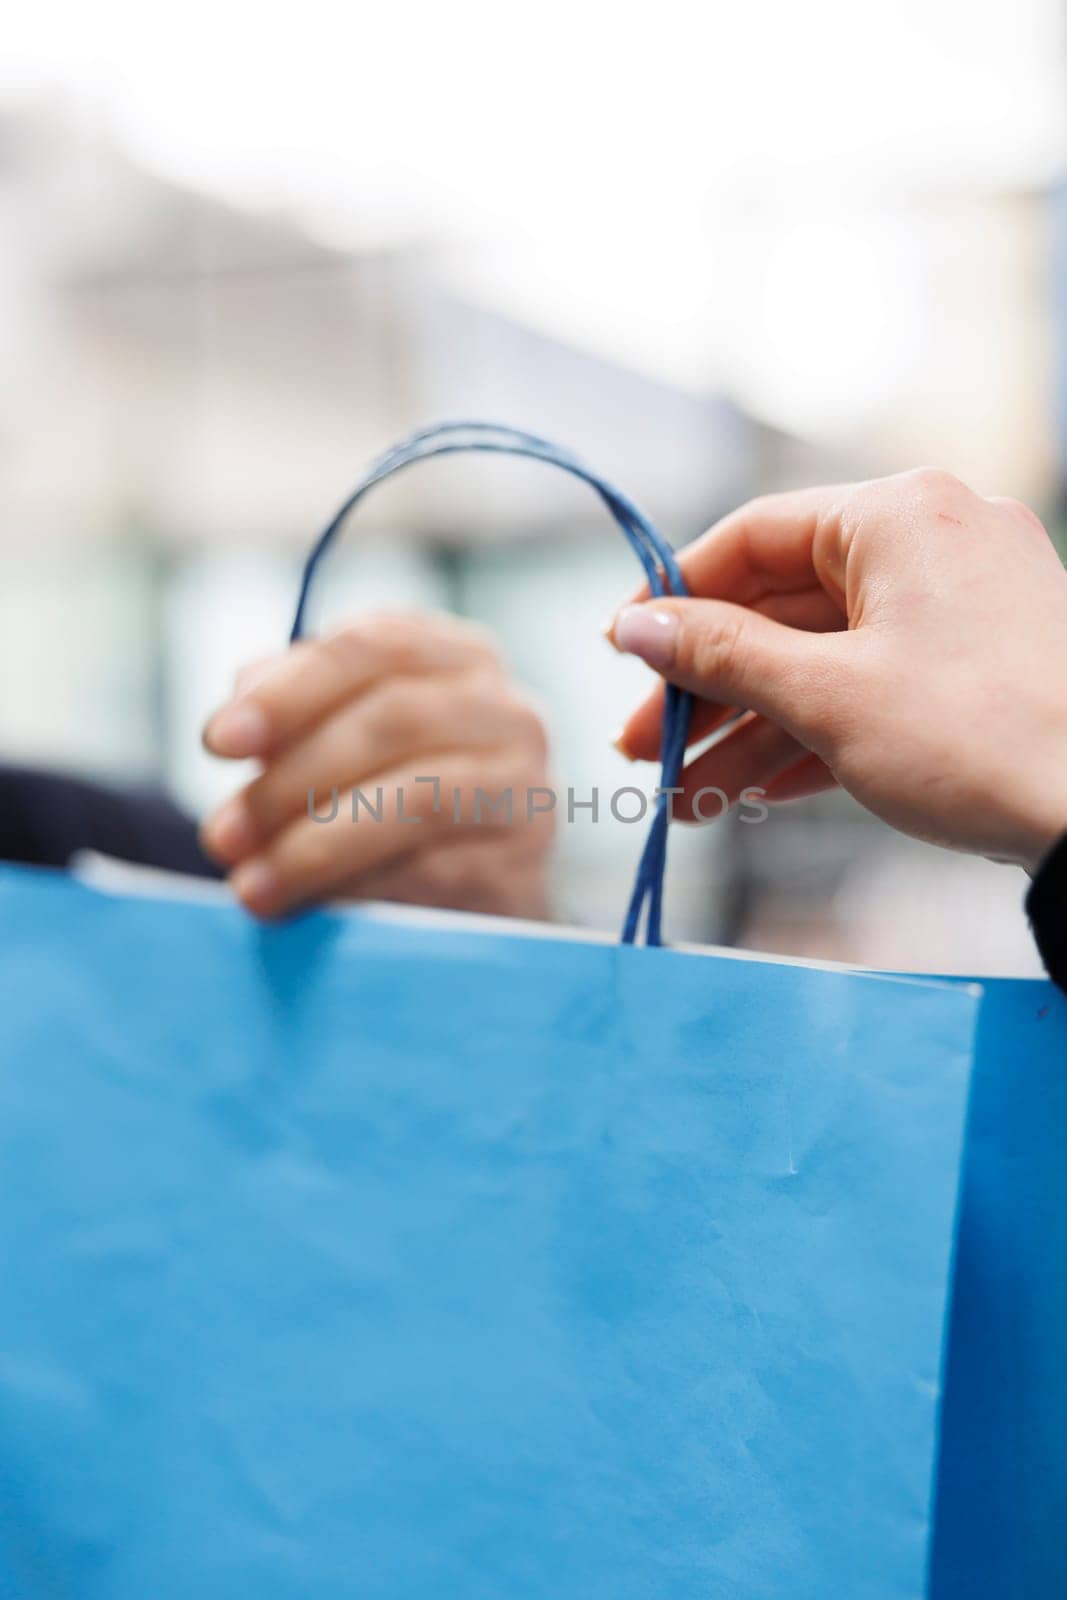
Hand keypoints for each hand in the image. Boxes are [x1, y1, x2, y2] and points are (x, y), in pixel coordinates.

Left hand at [200, 612, 552, 919]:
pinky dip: (362, 889)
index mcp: (459, 657)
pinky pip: (434, 872)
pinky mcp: (521, 865)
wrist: (479, 886)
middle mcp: (508, 712)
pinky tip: (311, 910)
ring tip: (253, 884)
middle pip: (392, 721)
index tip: (218, 741)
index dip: (290, 690)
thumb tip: (243, 700)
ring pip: (416, 799)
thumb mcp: (347, 732)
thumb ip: (296, 705)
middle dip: (291, 779)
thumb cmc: (396, 792)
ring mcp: (524, 789)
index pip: (373, 646)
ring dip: (318, 845)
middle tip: (223, 835)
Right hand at [610, 468, 1066, 871]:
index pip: (752, 537)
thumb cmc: (976, 738)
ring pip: (823, 658)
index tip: (621, 650)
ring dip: (750, 728)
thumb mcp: (828, 696)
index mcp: (897, 516)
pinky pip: (871, 687)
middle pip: (782, 608)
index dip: (675, 595)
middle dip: (706, 689)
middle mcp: (932, 541)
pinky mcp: (980, 666)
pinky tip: (751, 791)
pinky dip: (812, 735)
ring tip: (685, 797)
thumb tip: (636, 626)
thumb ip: (722, 655)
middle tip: (641, 748)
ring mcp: (962, 605)